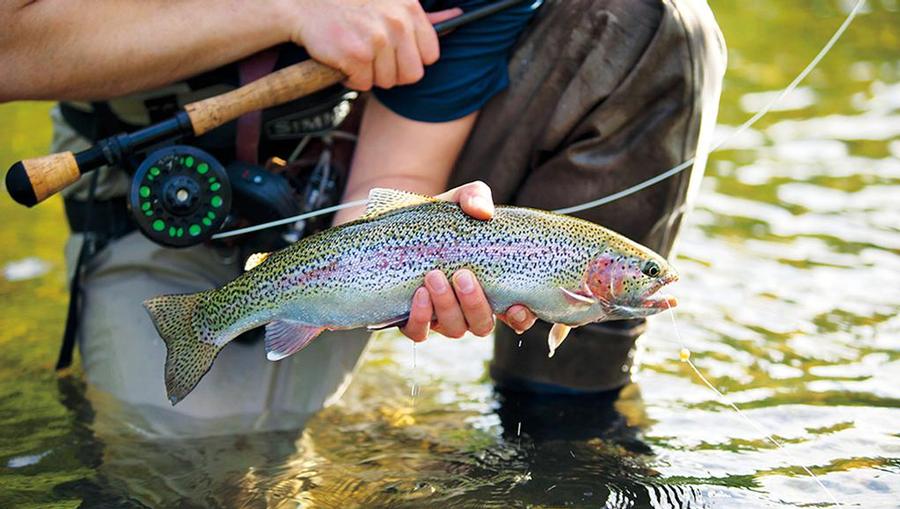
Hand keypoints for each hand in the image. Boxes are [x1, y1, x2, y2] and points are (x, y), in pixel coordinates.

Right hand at [286, 0, 461, 90]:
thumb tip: (457, 17)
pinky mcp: (356, 55)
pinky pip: (363, 84)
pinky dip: (350, 78)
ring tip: (355, 51)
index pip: (430, 56)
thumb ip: (425, 16)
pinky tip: (342, 57)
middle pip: (412, 75)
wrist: (304, 6)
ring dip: (369, 74)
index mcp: (409, 8)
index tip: (394, 52)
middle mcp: (396, 22)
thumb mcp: (393, 3)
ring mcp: (376, 39)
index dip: (410, 60)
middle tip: (372, 55)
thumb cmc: (351, 7)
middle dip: (392, 72)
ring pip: (387, 82)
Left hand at [400, 182, 537, 341]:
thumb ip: (475, 197)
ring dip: (447, 306)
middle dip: (474, 304)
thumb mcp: (458, 202)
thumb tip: (483, 211)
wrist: (395, 225)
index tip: (516, 306)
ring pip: (454, 329)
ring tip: (434, 276)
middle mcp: (469, 309)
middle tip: (462, 275)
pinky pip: (419, 332)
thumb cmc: (440, 218)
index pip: (516, 315)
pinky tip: (419, 294)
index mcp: (492, 288)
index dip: (521, 318)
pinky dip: (421, 318)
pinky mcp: (413, 321)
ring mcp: (442, 318)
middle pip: (481, 325)